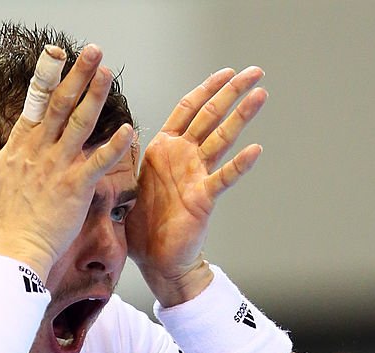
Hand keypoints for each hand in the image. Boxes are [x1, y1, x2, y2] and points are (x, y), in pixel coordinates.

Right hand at [0, 45, 134, 276]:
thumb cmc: (1, 213)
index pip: (36, 101)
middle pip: (61, 104)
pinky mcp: (75, 188)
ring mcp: (58, 167)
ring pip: (80, 125)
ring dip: (95, 97)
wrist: (12, 247)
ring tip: (107, 73)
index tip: (57, 51)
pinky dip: (113, 146)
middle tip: (94, 51)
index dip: (48, 74)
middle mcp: (40, 150)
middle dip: (78, 75)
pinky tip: (128, 129)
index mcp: (21, 143)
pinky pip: (97, 163)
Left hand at [128, 67, 266, 306]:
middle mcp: (184, 158)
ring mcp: (196, 176)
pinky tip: (255, 150)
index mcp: (164, 150)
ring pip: (221, 139)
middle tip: (256, 71)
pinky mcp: (203, 198)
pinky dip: (238, 165)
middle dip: (232, 92)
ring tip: (260, 94)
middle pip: (211, 116)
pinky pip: (223, 178)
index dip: (206, 89)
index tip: (227, 72)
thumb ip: (128, 159)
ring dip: (241, 116)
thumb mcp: (130, 184)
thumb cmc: (144, 225)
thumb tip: (114, 136)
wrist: (156, 259)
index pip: (188, 109)